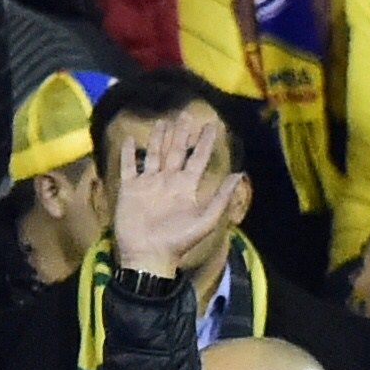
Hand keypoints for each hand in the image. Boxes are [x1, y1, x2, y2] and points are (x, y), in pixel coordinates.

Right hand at [108, 117, 236, 277]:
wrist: (148, 254)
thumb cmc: (178, 240)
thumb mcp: (206, 220)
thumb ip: (221, 197)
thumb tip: (240, 174)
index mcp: (186, 187)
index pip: (198, 159)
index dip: (205, 142)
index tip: (212, 125)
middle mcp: (168, 181)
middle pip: (176, 151)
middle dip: (181, 134)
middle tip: (186, 114)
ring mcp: (148, 184)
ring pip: (155, 154)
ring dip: (159, 138)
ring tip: (164, 121)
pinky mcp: (130, 189)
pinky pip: (129, 167)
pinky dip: (129, 154)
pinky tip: (131, 140)